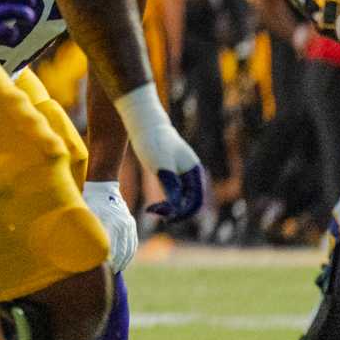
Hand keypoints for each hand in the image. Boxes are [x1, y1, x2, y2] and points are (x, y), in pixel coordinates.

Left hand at [82, 180, 137, 273]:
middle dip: (115, 264)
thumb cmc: (87, 201)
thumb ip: (84, 229)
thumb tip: (77, 247)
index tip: (102, 271)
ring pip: (129, 248)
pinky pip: (133, 242)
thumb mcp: (83, 214)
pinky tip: (123, 261)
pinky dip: (129, 253)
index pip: (110, 248)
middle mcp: (120, 224)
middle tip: (108, 275)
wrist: (102, 186)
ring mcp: (127, 224)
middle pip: (121, 250)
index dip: (107, 261)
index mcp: (108, 222)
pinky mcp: (130, 223)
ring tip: (115, 270)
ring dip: (123, 260)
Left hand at [114, 84, 207, 220]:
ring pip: (182, 198)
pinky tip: (155, 205)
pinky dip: (167, 201)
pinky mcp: (171, 171)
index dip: (183, 212)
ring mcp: (182, 172)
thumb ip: (170, 185)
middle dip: (176, 211)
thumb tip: (177, 207)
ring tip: (154, 211)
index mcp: (194, 171)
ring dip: (171, 208)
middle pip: (190, 201)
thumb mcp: (160, 165)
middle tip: (156, 215)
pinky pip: (174, 192)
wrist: (143, 123)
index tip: (165, 217)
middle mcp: (191, 173)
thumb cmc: (152, 141)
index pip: (195, 200)